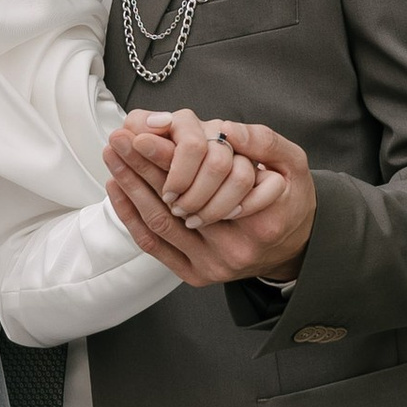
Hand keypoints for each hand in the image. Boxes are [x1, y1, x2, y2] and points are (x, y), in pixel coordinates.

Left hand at [104, 112, 317, 288]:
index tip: (141, 133)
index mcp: (260, 220)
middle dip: (140, 167)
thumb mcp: (293, 165)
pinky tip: (117, 188)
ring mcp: (212, 266)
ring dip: (130, 188)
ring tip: (112, 157)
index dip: (168, 156)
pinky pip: (155, 246)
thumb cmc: (289, 200)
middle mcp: (234, 248)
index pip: (203, 183)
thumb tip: (225, 130)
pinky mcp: (196, 275)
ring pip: (160, 224)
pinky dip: (131, 216)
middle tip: (116, 139)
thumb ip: (264, 142)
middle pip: (173, 204)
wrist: (294, 247)